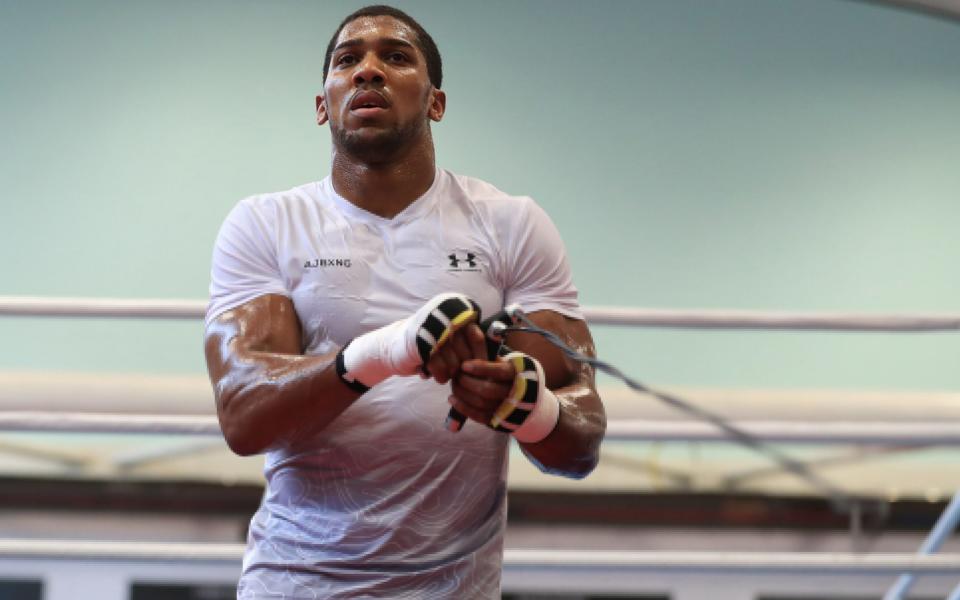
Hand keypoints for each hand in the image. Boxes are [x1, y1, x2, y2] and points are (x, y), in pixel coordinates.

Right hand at [336, 293, 480, 391]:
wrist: (392, 347)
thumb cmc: (429, 344)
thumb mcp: (451, 336)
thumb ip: (470, 338)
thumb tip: (493, 352)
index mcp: (453, 306)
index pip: (476, 334)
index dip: (478, 354)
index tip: (475, 365)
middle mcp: (442, 312)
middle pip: (467, 351)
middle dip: (462, 366)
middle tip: (454, 369)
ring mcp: (430, 326)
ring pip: (455, 362)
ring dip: (450, 372)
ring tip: (443, 371)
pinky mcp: (419, 343)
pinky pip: (440, 367)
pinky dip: (439, 375)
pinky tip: (433, 374)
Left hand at [449, 351, 560, 442]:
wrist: (527, 396)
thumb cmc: (510, 373)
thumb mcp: (507, 360)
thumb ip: (492, 354)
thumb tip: (471, 335)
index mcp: (516, 374)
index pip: (499, 371)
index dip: (481, 368)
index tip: (464, 365)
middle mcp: (513, 392)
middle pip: (487, 390)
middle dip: (467, 383)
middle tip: (457, 375)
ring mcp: (506, 407)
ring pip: (481, 404)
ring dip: (463, 394)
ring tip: (454, 384)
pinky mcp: (499, 419)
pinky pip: (479, 416)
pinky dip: (463, 408)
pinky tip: (452, 399)